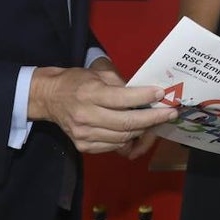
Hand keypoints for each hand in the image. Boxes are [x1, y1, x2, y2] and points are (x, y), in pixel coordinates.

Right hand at [28, 65, 176, 154]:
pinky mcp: (83, 146)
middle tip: (170, 113)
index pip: (122, 99)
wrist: (49, 98)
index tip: (161, 94)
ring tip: (156, 122)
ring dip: (143, 130)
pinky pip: (113, 146)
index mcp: (90, 94)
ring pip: (123, 138)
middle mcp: (86, 116)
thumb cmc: (77, 81)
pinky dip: (128, 140)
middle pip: (126, 123)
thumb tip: (145, 93)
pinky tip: (138, 131)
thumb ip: (121, 83)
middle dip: (153, 119)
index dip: (144, 97)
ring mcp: (84, 134)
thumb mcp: (98, 73)